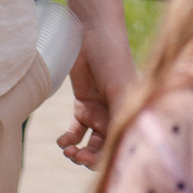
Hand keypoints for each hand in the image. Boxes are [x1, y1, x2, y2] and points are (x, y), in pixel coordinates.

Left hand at [57, 18, 138, 166]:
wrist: (92, 32)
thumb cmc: (113, 57)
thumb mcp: (119, 88)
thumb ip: (120, 115)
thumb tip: (120, 146)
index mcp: (130, 112)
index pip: (122, 142)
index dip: (108, 157)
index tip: (92, 160)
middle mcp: (116, 114)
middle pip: (105, 148)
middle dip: (91, 157)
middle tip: (77, 156)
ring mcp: (99, 111)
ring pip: (90, 143)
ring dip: (79, 152)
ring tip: (68, 150)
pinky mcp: (83, 105)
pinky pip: (76, 131)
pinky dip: (68, 139)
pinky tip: (62, 141)